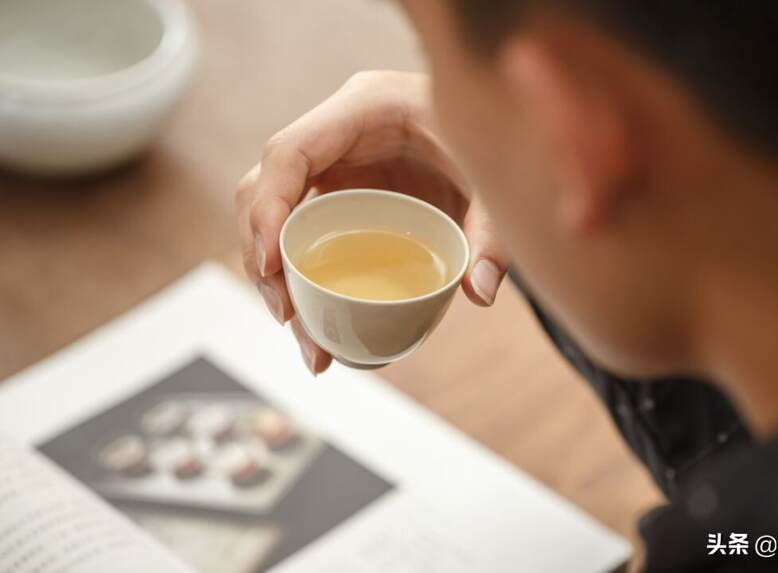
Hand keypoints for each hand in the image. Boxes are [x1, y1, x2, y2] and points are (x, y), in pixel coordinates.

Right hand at [236, 71, 507, 374]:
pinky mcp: (340, 192)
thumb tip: (482, 293)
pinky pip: (301, 231)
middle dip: (264, 257)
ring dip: (277, 278)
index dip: (268, 208)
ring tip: (310, 344)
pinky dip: (301, 277)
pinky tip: (317, 324)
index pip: (289, 153)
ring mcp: (333, 164)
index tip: (272, 267)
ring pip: (278, 217)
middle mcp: (335, 134)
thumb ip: (493, 230)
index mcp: (364, 107)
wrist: (494, 124)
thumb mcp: (495, 174)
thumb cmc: (488, 133)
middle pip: (265, 190)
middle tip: (288, 318)